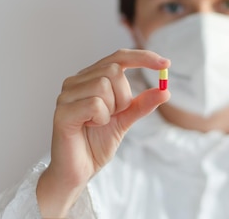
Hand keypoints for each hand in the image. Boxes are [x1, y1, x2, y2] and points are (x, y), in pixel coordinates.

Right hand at [36, 49, 169, 216]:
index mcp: (90, 78)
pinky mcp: (62, 111)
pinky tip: (90, 127)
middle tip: (114, 115)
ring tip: (98, 123)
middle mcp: (76, 81)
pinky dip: (101, 118)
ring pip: (104, 85)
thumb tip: (164, 90)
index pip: (119, 56)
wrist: (77, 171)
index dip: (143, 57)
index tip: (166, 64)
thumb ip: (142, 104)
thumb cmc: (95, 144)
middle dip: (123, 96)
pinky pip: (95, 104)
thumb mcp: (125, 120)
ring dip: (111, 109)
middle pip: (114, 70)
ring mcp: (67, 94)